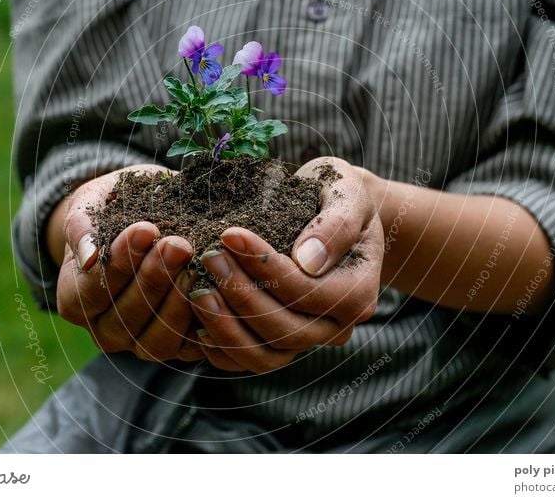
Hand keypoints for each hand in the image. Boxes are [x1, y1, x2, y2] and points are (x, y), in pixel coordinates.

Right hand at [51, 165, 204, 361]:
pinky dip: (205, 318)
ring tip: (196, 263)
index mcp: (75, 299)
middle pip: (126, 317)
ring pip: (158, 340)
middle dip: (154, 278)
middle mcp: (105, 330)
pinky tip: (216, 285)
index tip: (145, 229)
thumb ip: (82, 227)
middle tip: (178, 244)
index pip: (92, 291)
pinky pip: (191, 345)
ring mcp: (141, 344)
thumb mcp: (92, 205)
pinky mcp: (178, 347)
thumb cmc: (113, 209)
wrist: (144, 219)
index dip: (119, 263)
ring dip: (178, 300)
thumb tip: (89, 257)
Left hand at [189, 157, 383, 372]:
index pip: (304, 291)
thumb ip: (336, 224)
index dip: (263, 266)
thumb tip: (308, 260)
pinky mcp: (284, 344)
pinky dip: (222, 349)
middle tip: (207, 257)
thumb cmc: (339, 195)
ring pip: (266, 354)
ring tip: (196, 290)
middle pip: (283, 328)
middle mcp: (337, 326)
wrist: (335, 212)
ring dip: (226, 326)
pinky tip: (196, 320)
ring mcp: (310, 339)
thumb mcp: (347, 193)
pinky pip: (251, 361)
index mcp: (358, 293)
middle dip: (239, 294)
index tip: (230, 234)